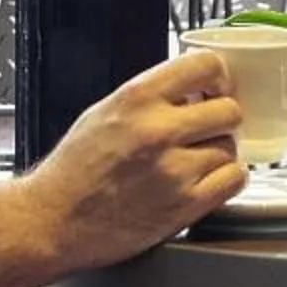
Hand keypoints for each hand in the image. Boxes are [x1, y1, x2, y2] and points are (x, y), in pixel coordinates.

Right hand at [27, 51, 248, 270]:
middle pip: (229, 110)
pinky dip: (226, 180)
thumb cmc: (73, 170)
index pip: (206, 65)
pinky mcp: (183, 206)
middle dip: (220, 120)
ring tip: (194, 162)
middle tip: (204, 131)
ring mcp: (173, 170)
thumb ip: (150, 97)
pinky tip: (206, 181)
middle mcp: (158, 130)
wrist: (52, 221)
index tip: (215, 90)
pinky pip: (234, 180)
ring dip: (218, 154)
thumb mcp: (105, 111)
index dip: (218, 78)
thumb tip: (192, 90)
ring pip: (231, 148)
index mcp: (136, 98)